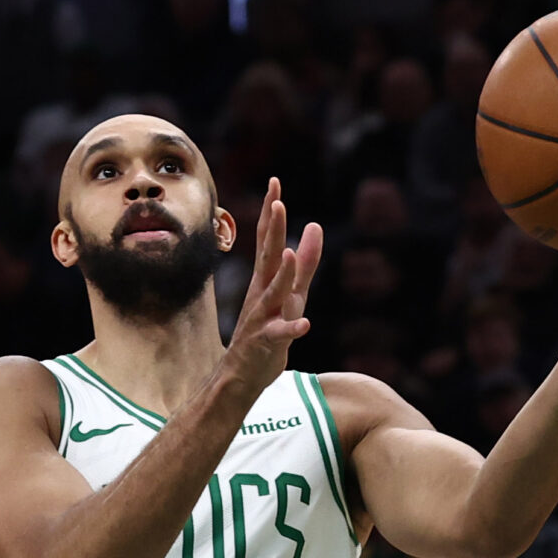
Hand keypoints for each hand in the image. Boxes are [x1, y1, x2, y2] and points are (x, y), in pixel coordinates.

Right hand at [217, 177, 323, 403]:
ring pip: (273, 293)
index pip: (269, 240)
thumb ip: (305, 262)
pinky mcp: (267, 342)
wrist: (243, 374)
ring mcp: (262, 317)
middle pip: (268, 258)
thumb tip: (315, 226)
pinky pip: (280, 334)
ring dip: (281, 275)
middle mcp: (261, 294)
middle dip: (272, 232)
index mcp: (267, 280)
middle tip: (277, 204)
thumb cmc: (268, 330)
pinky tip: (304, 324)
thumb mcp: (293, 293)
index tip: (275, 182)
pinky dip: (291, 328)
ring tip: (287, 254)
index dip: (272, 212)